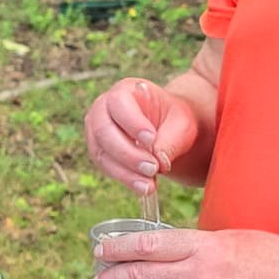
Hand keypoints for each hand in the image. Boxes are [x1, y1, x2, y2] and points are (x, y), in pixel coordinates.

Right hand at [85, 76, 198, 199]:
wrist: (167, 130)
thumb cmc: (174, 120)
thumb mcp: (181, 124)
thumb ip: (171, 139)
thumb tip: (159, 161)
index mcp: (125, 90)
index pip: (118, 103)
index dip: (132, 122)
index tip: (152, 140)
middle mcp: (103, 108)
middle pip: (104, 130)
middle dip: (128, 153)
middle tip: (153, 168)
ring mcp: (96, 131)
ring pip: (101, 152)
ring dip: (125, 171)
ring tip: (150, 185)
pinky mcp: (100, 152)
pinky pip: (106, 167)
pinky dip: (124, 179)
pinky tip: (143, 187)